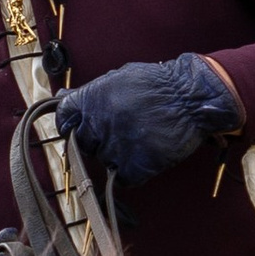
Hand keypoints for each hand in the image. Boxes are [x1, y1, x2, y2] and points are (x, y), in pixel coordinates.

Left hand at [54, 53, 239, 187]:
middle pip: (83, 143)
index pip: (64, 117)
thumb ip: (90, 92)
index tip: (80, 127)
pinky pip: (122, 178)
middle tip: (120, 132)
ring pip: (104, 161)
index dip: (70, 124)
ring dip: (117, 155)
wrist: (192, 98)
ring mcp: (116, 146)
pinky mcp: (134, 166)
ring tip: (139, 139)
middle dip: (96, 140)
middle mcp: (99, 123)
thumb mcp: (119, 77)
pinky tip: (146, 155)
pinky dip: (132, 171)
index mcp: (92, 98)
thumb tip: (62, 95)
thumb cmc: (158, 85)